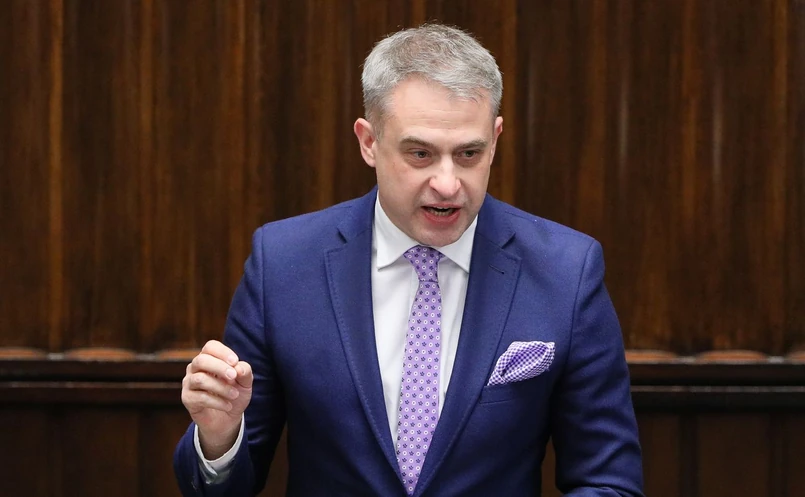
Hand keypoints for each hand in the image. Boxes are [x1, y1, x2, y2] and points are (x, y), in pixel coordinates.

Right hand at [181, 340, 253, 458]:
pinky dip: (217, 402)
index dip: (222, 352)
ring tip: (234, 395)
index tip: (235, 361)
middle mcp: (196, 368)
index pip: (210, 347)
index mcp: (210, 358)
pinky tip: (228, 406)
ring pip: (199, 379)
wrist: (227, 419)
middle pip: (201, 360)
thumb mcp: (245, 382)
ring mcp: (189, 383)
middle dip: (219, 367)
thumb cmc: (235, 394)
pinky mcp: (187, 399)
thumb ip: (245, 372)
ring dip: (220, 387)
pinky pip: (199, 397)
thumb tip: (238, 368)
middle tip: (233, 377)